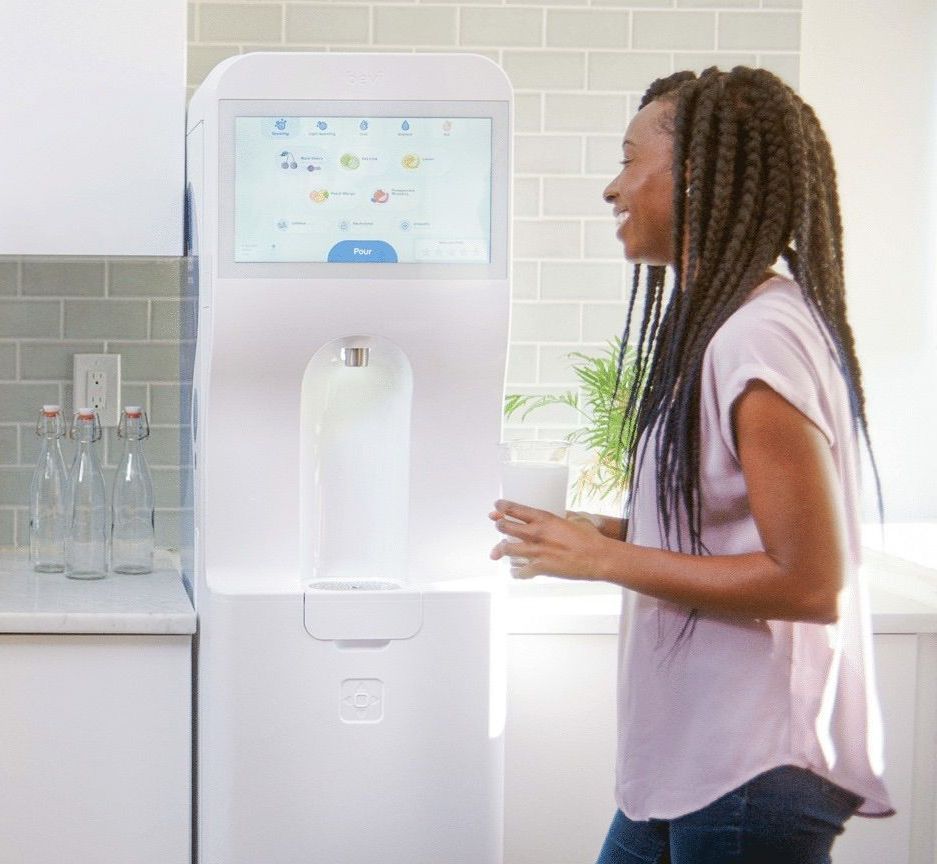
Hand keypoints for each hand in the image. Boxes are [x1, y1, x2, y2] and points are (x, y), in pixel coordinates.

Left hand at [489, 499, 608, 579]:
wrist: (598, 557)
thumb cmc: (589, 538)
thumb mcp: (573, 519)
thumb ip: (558, 518)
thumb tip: (554, 518)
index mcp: (544, 518)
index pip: (515, 509)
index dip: (502, 508)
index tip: (497, 508)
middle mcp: (536, 533)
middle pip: (505, 527)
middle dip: (500, 526)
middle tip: (499, 526)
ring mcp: (536, 552)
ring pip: (506, 549)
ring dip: (502, 549)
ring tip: (501, 549)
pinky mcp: (540, 568)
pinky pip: (519, 572)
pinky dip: (515, 572)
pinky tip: (516, 571)